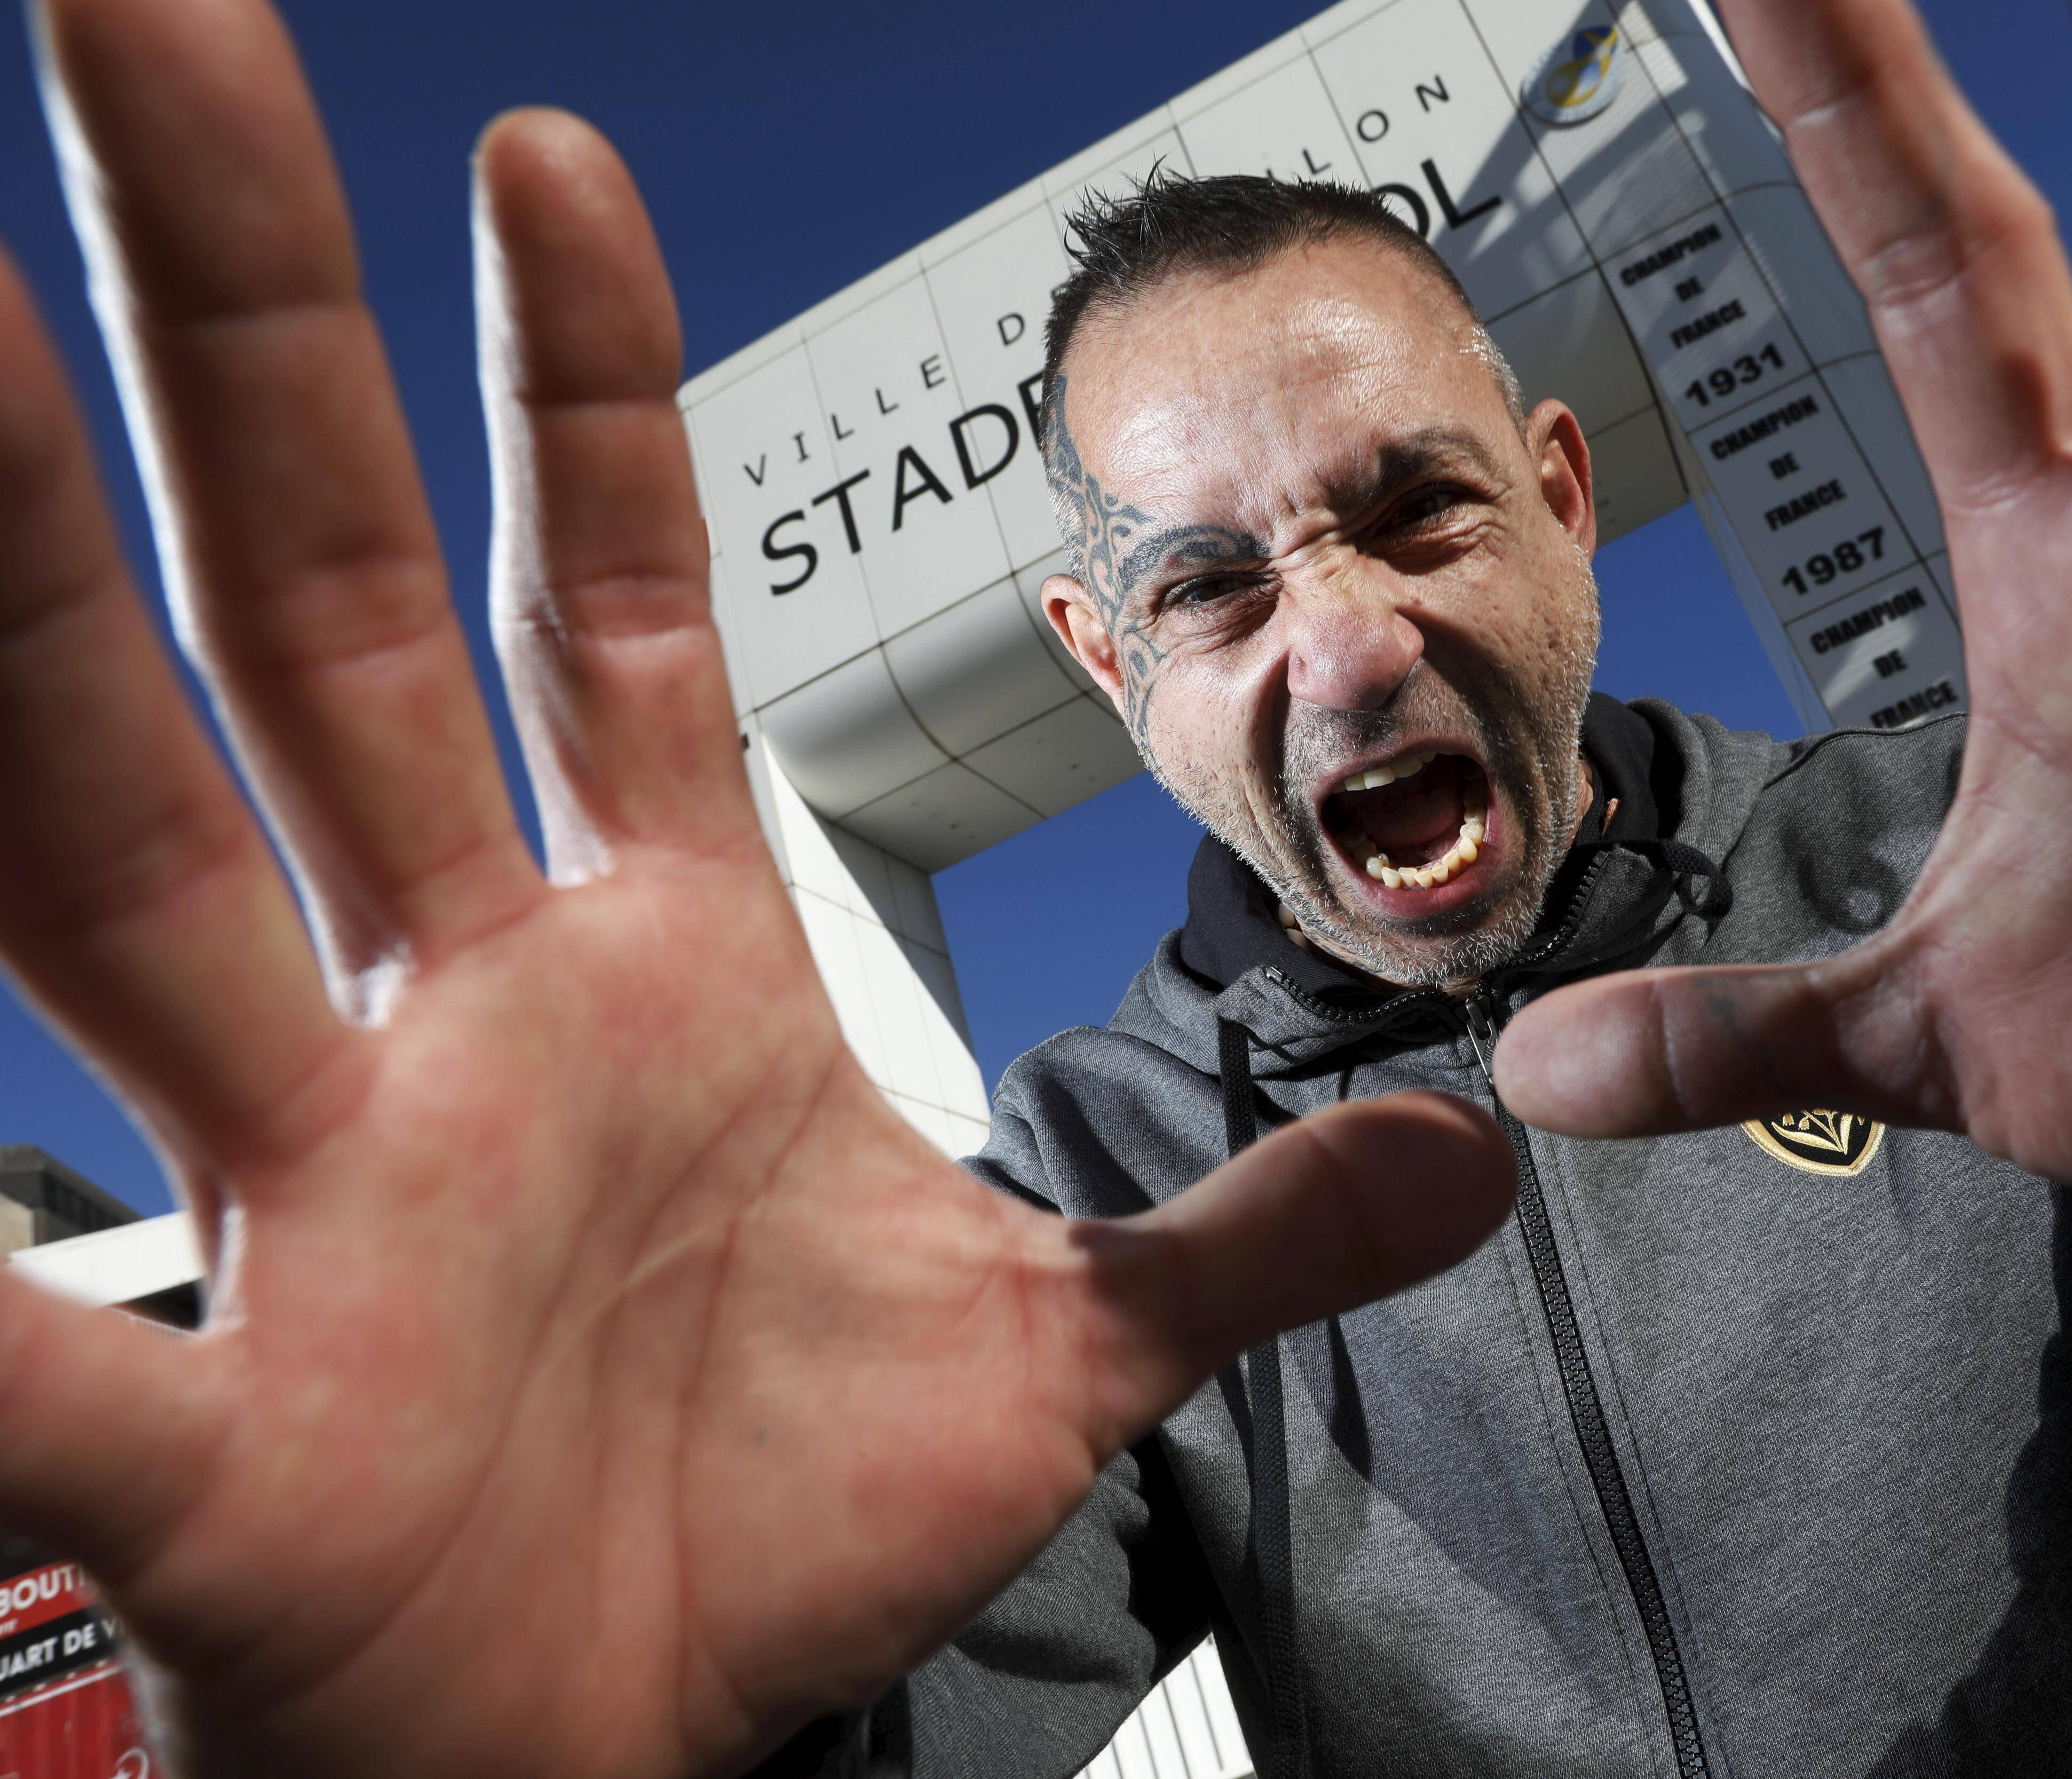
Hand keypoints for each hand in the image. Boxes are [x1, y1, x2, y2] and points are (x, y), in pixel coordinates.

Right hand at [0, 2, 1511, 1773]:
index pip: (602, 608)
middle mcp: (445, 1025)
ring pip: (120, 841)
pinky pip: (20, 1327)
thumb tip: (1468, 1159)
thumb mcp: (1062, 1354)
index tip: (551, 157)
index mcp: (649, 980)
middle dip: (243, 329)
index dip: (581, 387)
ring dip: (17, 605)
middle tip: (141, 16)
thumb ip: (1247, 1236)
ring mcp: (317, 1198)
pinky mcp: (222, 1432)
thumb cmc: (781, 1532)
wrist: (632, 1758)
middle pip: (319, 611)